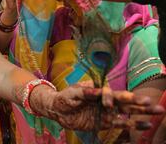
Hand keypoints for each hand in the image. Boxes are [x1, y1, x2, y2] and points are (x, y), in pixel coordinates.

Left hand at [32, 84, 164, 130]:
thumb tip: (99, 92)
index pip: (110, 92)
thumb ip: (86, 92)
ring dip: (141, 112)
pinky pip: (121, 123)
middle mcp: (105, 99)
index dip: (111, 97)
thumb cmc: (65, 97)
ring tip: (158, 112)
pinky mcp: (105, 122)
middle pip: (124, 99)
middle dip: (138, 101)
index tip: (106, 104)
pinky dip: (133, 124)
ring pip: (127, 111)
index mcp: (98, 89)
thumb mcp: (73, 92)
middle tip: (152, 102)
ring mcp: (106, 111)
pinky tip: (146, 125)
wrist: (58, 110)